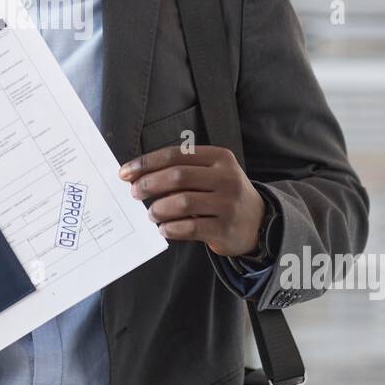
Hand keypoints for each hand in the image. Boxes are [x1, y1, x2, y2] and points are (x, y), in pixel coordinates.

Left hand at [119, 145, 264, 257]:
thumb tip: (137, 175)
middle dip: (149, 184)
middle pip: (178, 176)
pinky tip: (164, 228)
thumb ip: (182, 169)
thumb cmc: (223, 193)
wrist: (259, 222)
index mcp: (220, 157)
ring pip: (182, 203)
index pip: (176, 155)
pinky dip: (171, 228)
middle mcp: (227, 178)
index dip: (147, 163)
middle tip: (134, 192)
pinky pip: (190, 227)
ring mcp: (228, 204)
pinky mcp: (225, 229)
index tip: (125, 172)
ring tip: (150, 213)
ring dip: (159, 208)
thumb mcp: (212, 172)